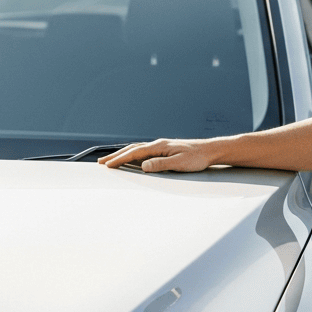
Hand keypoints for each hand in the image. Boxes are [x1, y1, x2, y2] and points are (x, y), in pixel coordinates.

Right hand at [98, 138, 213, 171]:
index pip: (135, 152)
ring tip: (111, 161)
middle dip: (116, 156)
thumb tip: (143, 166)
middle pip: (132, 149)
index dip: (120, 159)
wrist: (210, 151)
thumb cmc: (198, 157)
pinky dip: (133, 156)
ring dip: (123, 155)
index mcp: (160, 146)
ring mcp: (161, 147)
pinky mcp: (165, 151)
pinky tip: (131, 160)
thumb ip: (161, 164)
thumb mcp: (180, 163)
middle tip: (101, 162)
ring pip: (137, 150)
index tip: (108, 165)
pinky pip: (144, 153)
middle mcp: (158, 144)